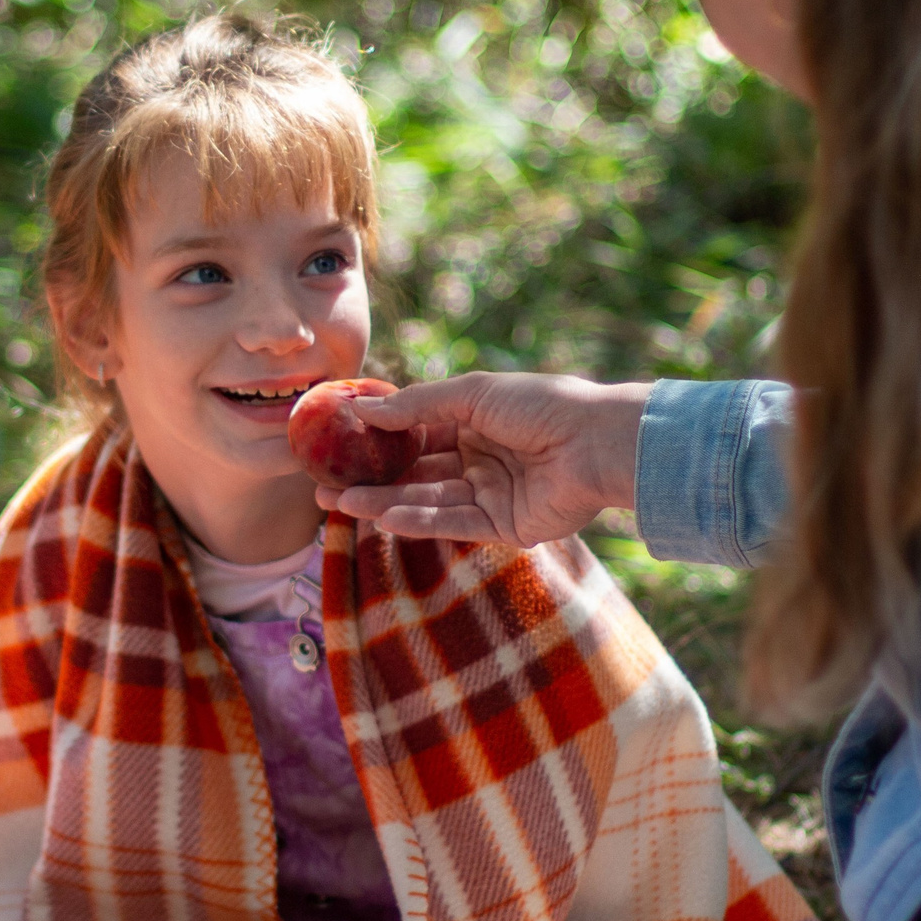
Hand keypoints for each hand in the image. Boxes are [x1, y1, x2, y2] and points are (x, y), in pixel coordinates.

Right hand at [312, 374, 652, 546]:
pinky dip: (417, 522)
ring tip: (339, 503)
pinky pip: (452, 524)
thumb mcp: (473, 393)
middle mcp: (480, 459)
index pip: (416, 434)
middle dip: (370, 480)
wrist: (597, 442)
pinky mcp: (503, 527)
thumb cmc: (543, 406)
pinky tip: (382, 518)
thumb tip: (362, 409)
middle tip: (323, 487)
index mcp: (476, 422)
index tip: (336, 445)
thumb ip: (417, 405)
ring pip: (427, 500)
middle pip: (415, 473)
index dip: (378, 441)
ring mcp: (491, 495)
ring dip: (383, 502)